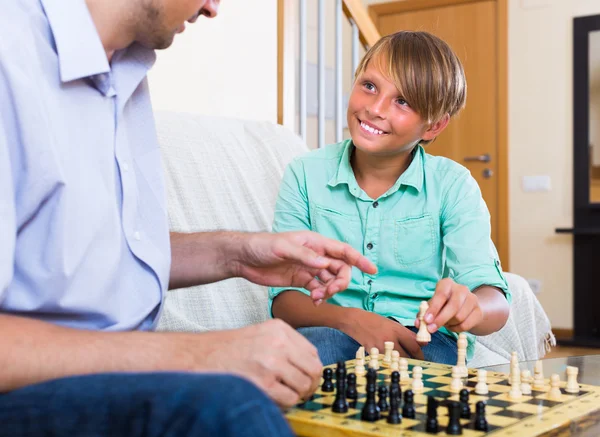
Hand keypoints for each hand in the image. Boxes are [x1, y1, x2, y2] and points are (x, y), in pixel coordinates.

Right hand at [201, 319, 321, 407]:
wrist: (200, 355)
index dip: (312, 369)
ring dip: (297, 395)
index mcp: (280, 328)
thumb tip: (308, 366)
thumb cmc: (228, 348)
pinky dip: (286, 403)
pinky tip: (273, 397)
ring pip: (304, 386)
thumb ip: (285, 345)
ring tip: (284, 394)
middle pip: (314, 369)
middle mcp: (279, 343)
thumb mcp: (261, 334)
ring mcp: (271, 362)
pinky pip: (289, 399)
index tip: (305, 377)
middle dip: (310, 384)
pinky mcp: (263, 383)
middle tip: (301, 391)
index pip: (313, 352)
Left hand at [234, 231, 376, 302]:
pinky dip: (320, 296)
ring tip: (318, 297)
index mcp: (315, 242)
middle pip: (340, 269)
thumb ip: (304, 256)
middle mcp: (315, 255)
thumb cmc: (262, 245)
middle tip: (330, 292)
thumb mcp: (282, 247)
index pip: (342, 250)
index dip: (359, 259)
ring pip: (330, 280)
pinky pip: (318, 289)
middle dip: (341, 281)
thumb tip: (323, 264)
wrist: (244, 258)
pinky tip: (314, 301)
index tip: (371, 270)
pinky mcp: (301, 280)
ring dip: (329, 291)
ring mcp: (309, 268)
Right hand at [340, 309, 423, 359]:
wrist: (355, 320)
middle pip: (407, 357)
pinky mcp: (373, 353)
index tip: (421, 358)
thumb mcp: (392, 324)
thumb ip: (407, 334)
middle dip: (412, 362)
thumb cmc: (375, 321)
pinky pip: (384, 362)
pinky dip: (388, 364)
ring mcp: (381, 348)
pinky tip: (389, 364)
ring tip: (402, 367)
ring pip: (396, 362)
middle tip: (414, 365)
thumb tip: (421, 343)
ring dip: (400, 365)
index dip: (420, 354)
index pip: (415, 346)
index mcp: (397, 330)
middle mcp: (391, 339)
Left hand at [416, 278, 482, 332]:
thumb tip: (418, 324)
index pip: (441, 295)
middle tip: (431, 329)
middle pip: (453, 306)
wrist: (464, 307)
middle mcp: (461, 289)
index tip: (426, 320)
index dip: (434, 308)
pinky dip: (456, 329)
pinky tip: (452, 326)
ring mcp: (472, 299)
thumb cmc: (443, 305)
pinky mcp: (478, 311)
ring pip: (459, 317)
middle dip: (440, 320)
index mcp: (447, 284)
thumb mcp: (432, 306)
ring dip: (449, 324)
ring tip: (444, 324)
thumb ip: (423, 314)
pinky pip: (466, 325)